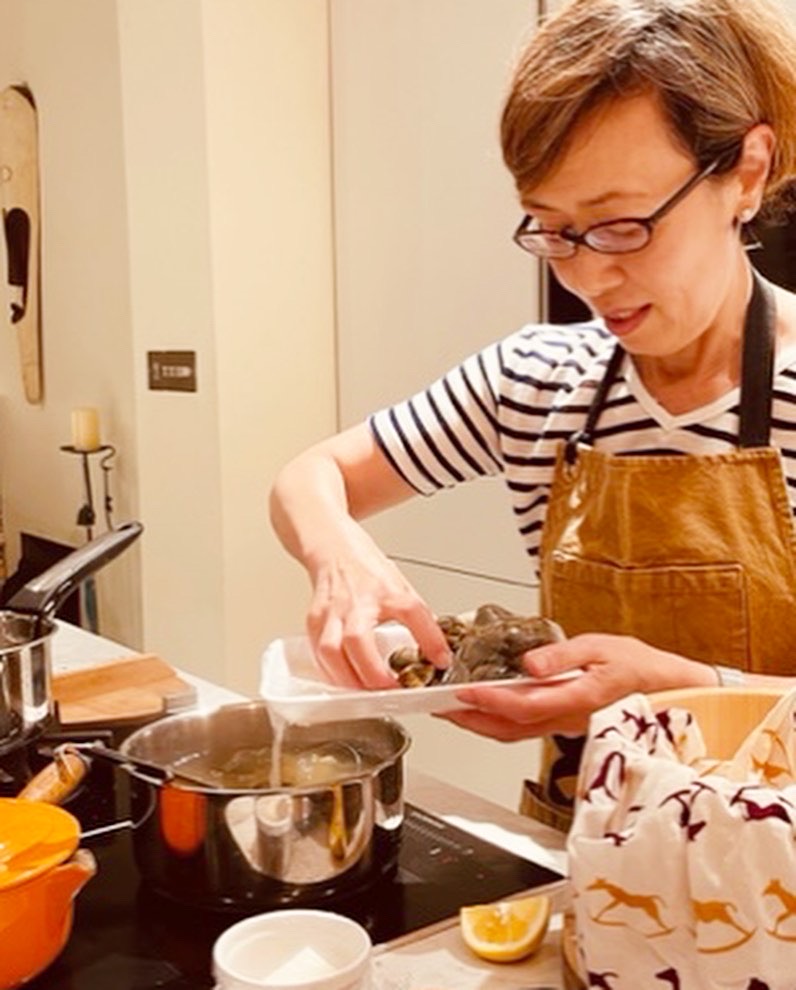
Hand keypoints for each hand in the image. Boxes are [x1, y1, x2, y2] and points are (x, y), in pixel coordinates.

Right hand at [306, 518, 450, 688]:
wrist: (333, 548)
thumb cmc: (366, 570)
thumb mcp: (402, 589)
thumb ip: (419, 621)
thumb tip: (438, 656)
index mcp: (385, 590)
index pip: (412, 611)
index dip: (429, 638)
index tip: (440, 661)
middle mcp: (356, 601)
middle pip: (358, 639)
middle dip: (373, 674)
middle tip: (390, 691)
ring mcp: (331, 611)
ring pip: (330, 652)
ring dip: (349, 680)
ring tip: (366, 693)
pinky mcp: (313, 621)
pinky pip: (319, 655)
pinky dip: (332, 674)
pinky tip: (346, 681)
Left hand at [440, 633, 715, 738]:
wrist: (674, 693)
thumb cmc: (643, 669)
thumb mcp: (605, 648)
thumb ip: (565, 656)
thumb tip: (530, 663)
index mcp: (577, 700)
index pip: (524, 706)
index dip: (490, 701)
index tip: (462, 692)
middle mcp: (567, 719)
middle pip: (509, 729)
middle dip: (471, 720)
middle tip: (439, 708)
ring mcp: (565, 726)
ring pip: (513, 733)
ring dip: (479, 724)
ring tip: (452, 709)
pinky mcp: (565, 724)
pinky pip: (524, 730)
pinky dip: (498, 722)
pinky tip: (484, 710)